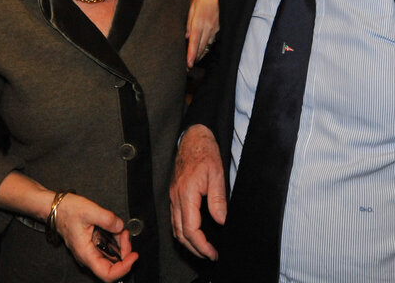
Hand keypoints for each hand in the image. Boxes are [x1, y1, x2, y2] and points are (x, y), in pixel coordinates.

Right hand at [54, 193, 137, 281]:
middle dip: (124, 252)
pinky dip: (115, 241)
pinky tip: (116, 230)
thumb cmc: (67, 211)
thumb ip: (108, 219)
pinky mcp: (92, 245)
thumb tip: (120, 226)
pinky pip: (107, 248)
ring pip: (111, 257)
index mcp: (86, 253)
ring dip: (120, 245)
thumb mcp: (90, 210)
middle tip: (125, 235)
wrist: (56, 208)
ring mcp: (90, 251)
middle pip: (112, 266)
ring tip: (121, 230)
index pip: (107, 274)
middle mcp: (88, 256)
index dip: (123, 268)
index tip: (133, 256)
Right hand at [170, 125, 225, 259]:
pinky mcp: (174, 194)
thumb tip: (221, 221)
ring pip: (175, 228)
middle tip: (210, 255)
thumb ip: (217, 200)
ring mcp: (173, 196)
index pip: (190, 229)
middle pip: (180, 233)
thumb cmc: (204, 152)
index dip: (202, 245)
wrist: (193, 138)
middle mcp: (176, 197)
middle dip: (194, 249)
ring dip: (188, 242)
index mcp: (186, 194)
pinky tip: (193, 233)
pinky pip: (175, 218)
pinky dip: (183, 231)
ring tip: (203, 248)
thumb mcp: (217, 175)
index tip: (212, 253)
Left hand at [186, 0, 218, 68]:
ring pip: (206, 46)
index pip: (194, 41)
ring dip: (200, 54)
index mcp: (199, 21)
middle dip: (194, 58)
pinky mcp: (219, 29)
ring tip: (193, 61)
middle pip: (200, 47)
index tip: (188, 63)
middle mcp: (208, 27)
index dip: (191, 54)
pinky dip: (206, 47)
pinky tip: (202, 50)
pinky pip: (211, 41)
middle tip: (187, 67)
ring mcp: (215, 29)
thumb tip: (186, 36)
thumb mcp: (192, 7)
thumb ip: (188, 22)